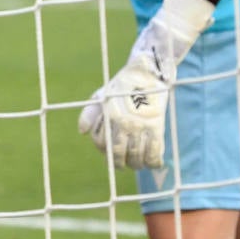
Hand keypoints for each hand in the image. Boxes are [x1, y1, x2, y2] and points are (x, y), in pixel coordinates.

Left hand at [78, 50, 172, 169]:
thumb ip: (90, 113)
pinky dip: (154, 162)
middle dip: (120, 164)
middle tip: (124, 165)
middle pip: (118, 154)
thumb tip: (82, 132)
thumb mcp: (102, 96)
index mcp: (108, 116)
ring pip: (136, 156)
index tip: (111, 154)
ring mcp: (140, 126)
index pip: (101, 143)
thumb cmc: (122, 86)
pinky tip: (154, 163)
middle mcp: (123, 123)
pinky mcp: (157, 126)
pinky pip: (154, 152)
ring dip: (137, 164)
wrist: (147, 73)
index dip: (105, 152)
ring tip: (138, 164)